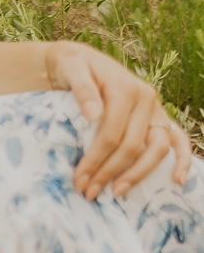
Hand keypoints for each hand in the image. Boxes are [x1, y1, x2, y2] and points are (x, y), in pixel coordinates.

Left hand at [46, 40, 193, 198]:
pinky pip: (178, 141)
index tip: (80, 179)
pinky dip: (182, 160)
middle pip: (133, 145)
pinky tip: (177, 181)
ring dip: (138, 174)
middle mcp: (146, 99)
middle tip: (90, 191)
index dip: (96, 159)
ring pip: (156, 149)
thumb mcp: (71, 69)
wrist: (80, 59)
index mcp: (125, 89)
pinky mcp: (159, 118)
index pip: (112, 133)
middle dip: (110, 172)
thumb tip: (93, 115)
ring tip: (118, 192)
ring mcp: (156, 110)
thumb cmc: (72, 66)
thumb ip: (82, 89)